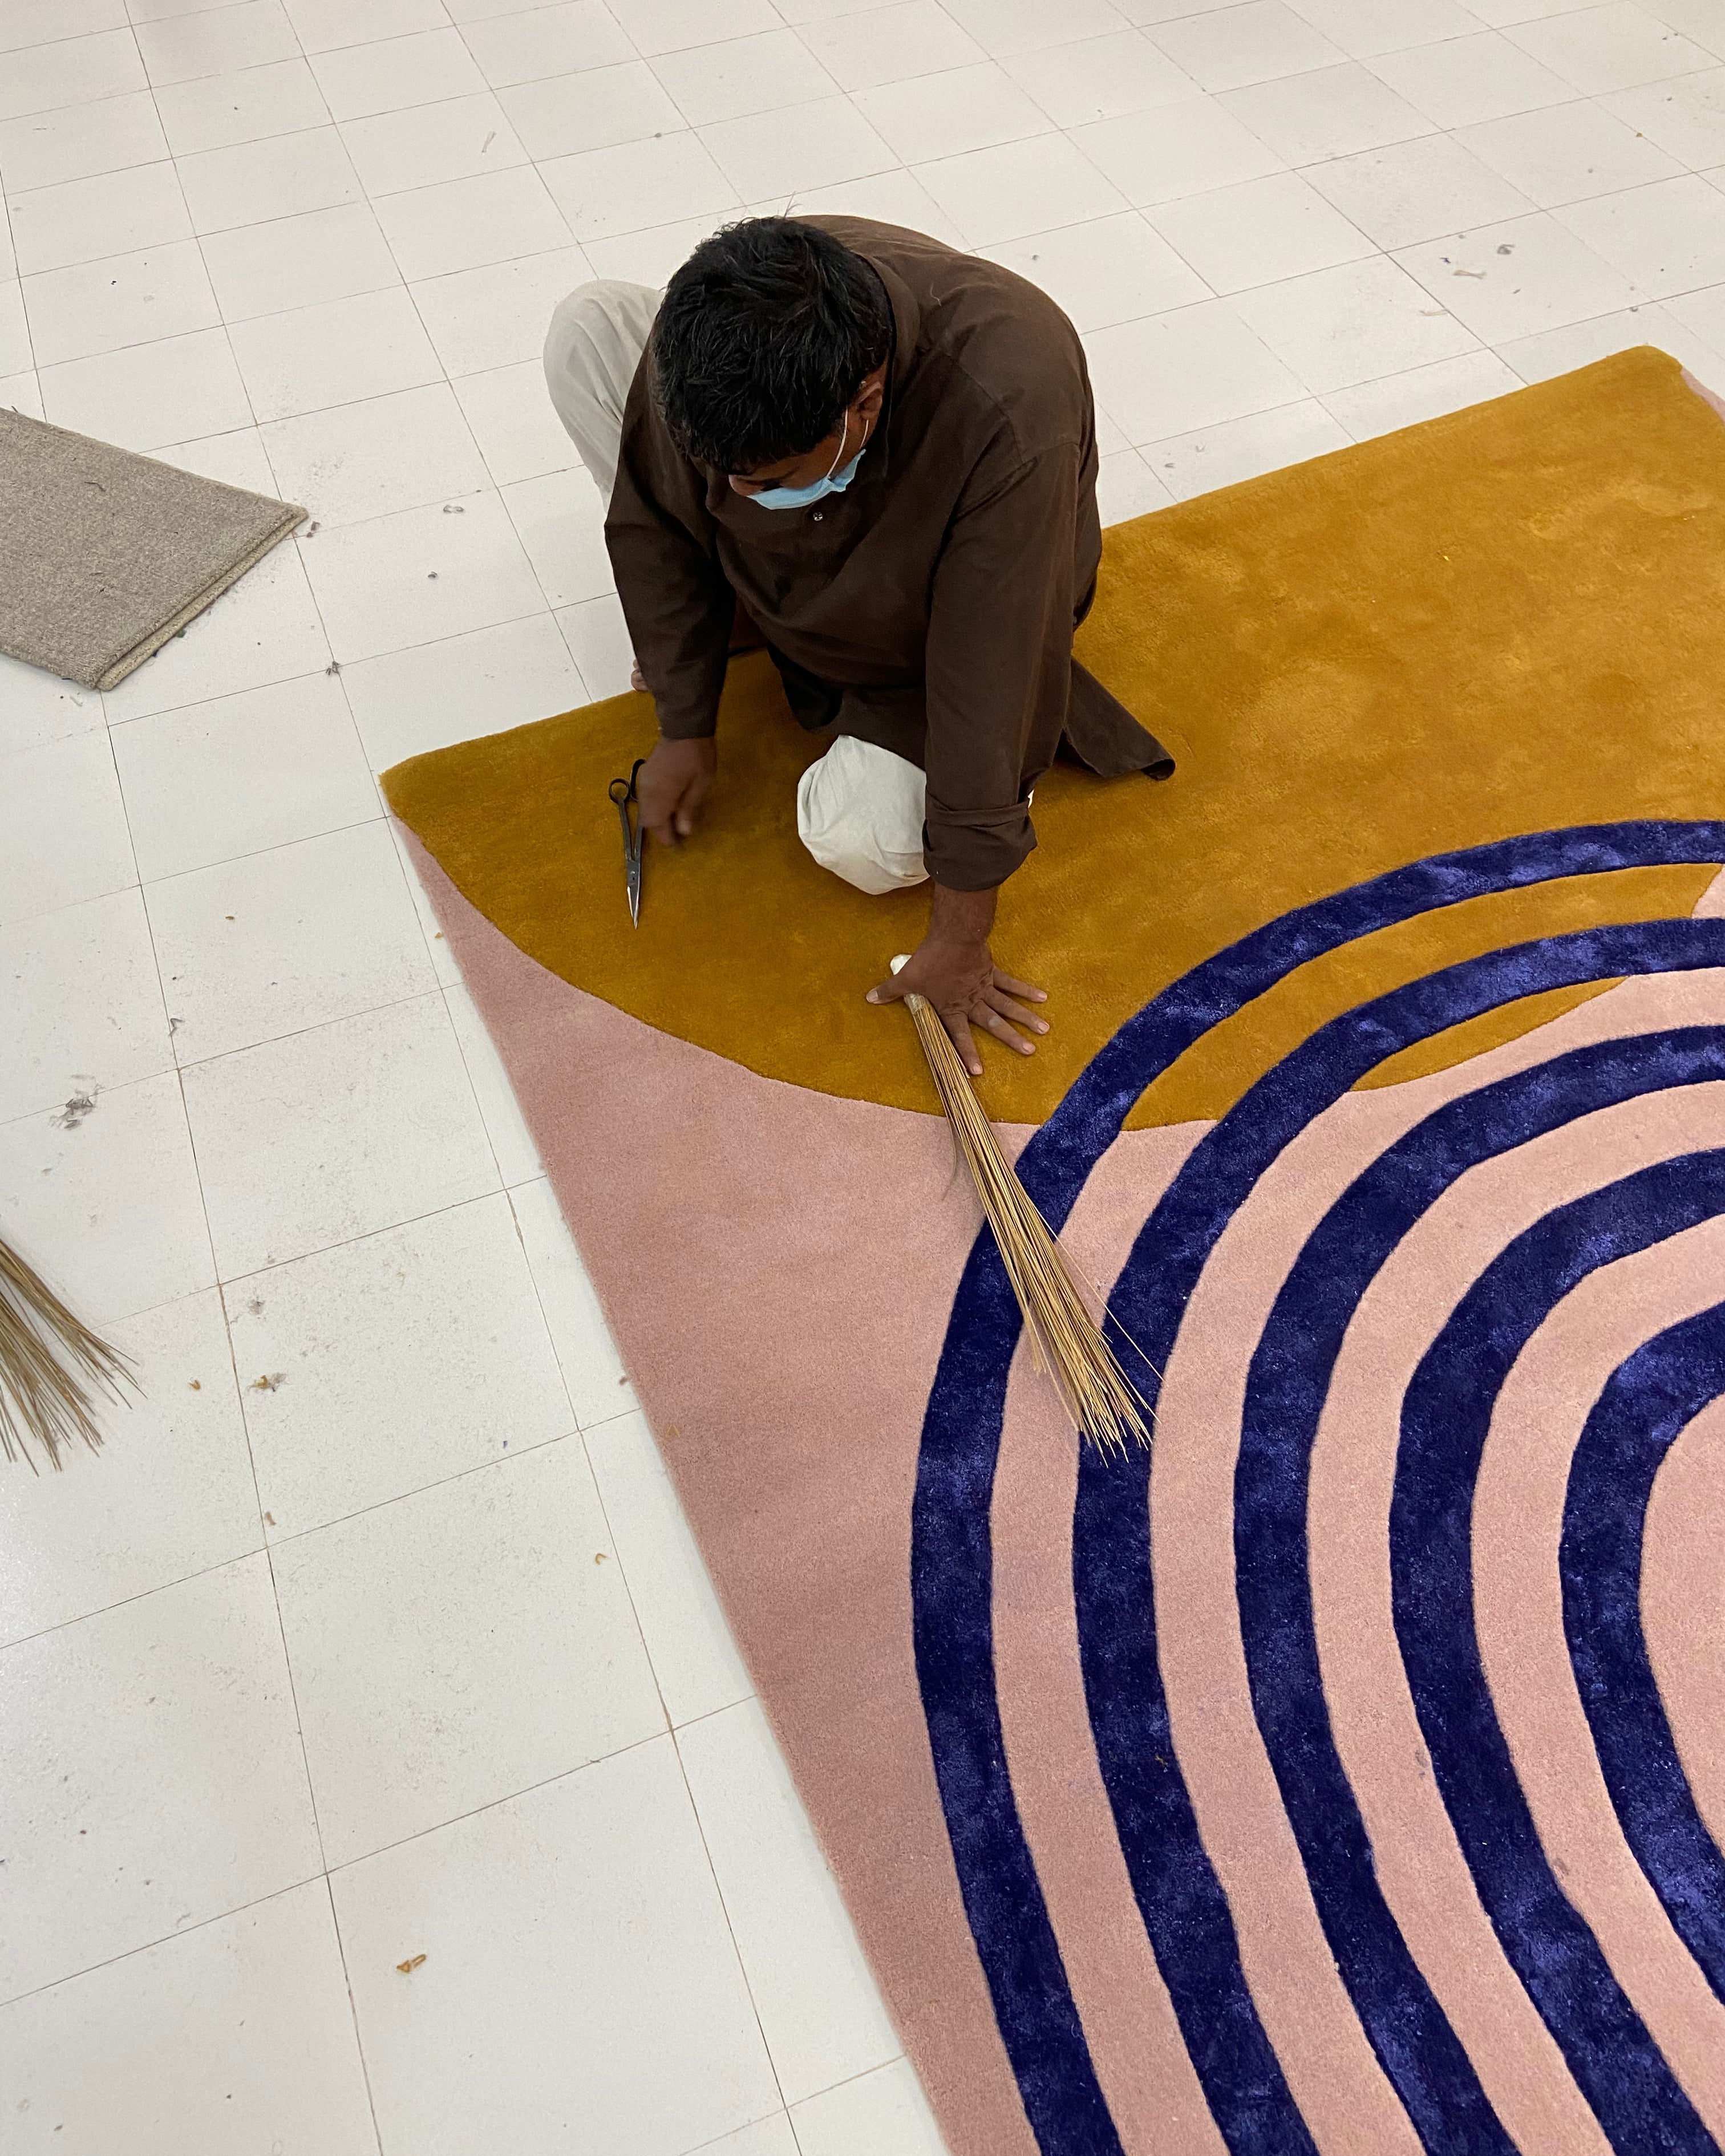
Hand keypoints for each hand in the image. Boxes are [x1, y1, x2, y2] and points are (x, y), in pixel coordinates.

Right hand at [636, 735, 714, 846]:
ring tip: (672, 823)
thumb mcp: (699, 784)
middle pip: (648, 820)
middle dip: (660, 831)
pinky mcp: (646, 774)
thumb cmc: (696, 756)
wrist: (683, 726)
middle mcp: (647, 791)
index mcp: (661, 796)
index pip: (658, 825)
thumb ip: (689, 808)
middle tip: (676, 837)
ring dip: (656, 819)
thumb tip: (683, 831)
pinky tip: (667, 807)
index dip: (667, 838)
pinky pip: (645, 798)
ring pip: (644, 809)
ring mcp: (644, 781)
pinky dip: (654, 808)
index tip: (677, 846)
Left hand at [867, 885, 1046, 1076]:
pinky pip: (1011, 983)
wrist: (952, 937)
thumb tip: (870, 998)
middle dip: (1011, 1039)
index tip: (977, 1072)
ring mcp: (985, 987)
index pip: (959, 1036)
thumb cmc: (929, 960)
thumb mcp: (905, 977)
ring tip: (1043, 1030)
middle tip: (1029, 1052)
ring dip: (1026, 1018)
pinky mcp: (991, 971)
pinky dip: (1026, 990)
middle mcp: (971, 1001)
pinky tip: (1042, 997)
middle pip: (993, 1024)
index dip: (966, 1054)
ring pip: (1008, 1006)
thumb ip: (890, 991)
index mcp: (951, 1007)